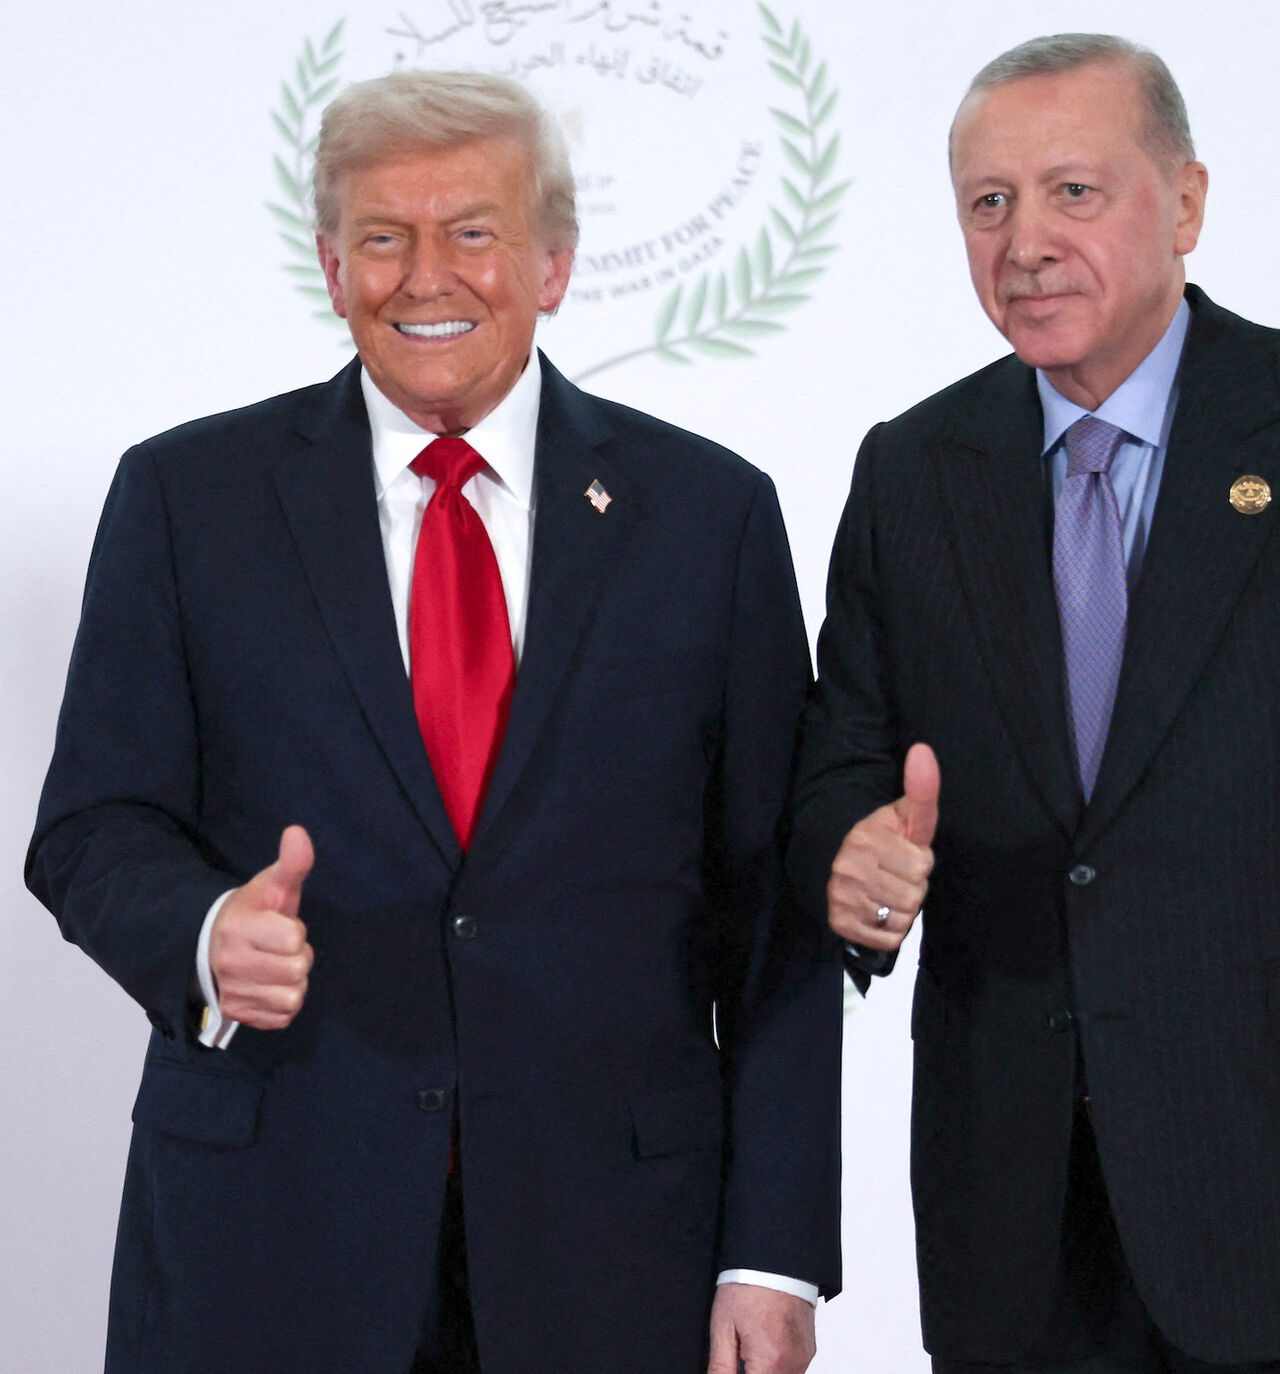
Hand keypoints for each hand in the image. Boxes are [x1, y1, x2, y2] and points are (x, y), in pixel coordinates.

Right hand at [209, 825, 314, 1029]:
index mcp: (239, 926)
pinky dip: (283, 1003)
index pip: (294, 938)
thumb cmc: (253, 913)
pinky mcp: (239, 1015)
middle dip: (298, 956)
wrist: (213, 946)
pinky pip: (283, 1017)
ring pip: (292, 996)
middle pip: (297, 969)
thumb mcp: (272, 885)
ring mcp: (233, 992)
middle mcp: (230, 962)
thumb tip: (297, 832)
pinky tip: (270, 986)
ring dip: (293, 982)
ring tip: (276, 966)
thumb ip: (292, 862)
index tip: (279, 925)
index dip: (295, 931)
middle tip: (280, 948)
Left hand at [707, 1283, 814, 1373]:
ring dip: (764, 1370)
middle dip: (751, 1371)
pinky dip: (776, 1364)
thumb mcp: (723, 1328)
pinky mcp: (809, 1350)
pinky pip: (791, 1370)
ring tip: (751, 1343)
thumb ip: (720, 1368)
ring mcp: (804, 1357)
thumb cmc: (748, 1286)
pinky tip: (763, 1342)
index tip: (732, 1365)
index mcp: (770, 1360)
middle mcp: (793, 1363)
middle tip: (740, 1352)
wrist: (774, 1259)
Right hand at [827, 742, 938, 950]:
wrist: (833, 863)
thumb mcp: (902, 815)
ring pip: (902, 918)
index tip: (905, 855)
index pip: (922, 866)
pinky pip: (887, 939)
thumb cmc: (879, 840)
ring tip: (886, 894)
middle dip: (912, 888)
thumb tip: (923, 750)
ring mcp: (843, 897)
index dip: (919, 862)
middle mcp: (850, 868)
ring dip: (901, 910)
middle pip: (915, 896)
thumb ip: (921, 789)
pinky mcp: (841, 923)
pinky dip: (888, 931)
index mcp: (867, 838)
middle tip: (894, 877)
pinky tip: (878, 913)